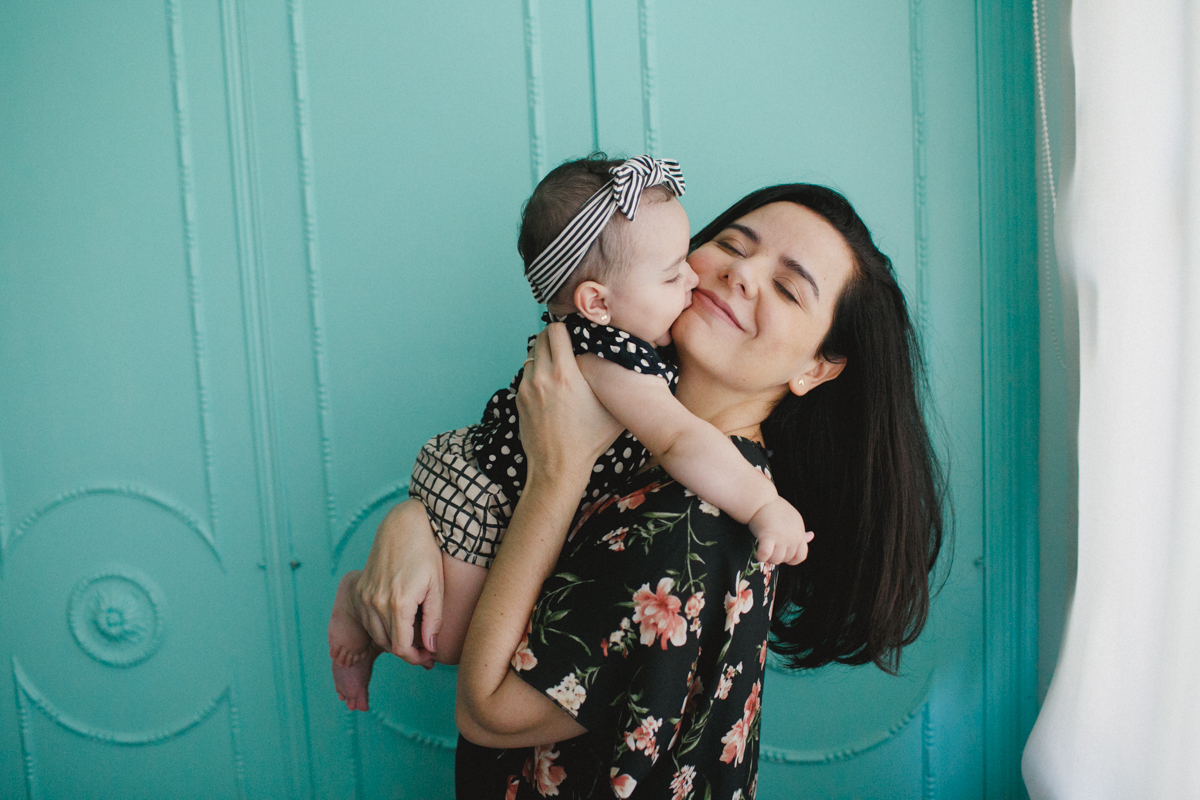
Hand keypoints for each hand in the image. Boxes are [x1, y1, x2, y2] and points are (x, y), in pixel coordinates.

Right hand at [356, 499, 443, 667]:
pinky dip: (382, 628)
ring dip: (394, 642)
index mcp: (398, 604)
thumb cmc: (425, 555)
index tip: (428, 659)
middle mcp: (376, 603)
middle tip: (425, 651)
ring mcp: (365, 597)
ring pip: (377, 635)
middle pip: (389, 645)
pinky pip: (368, 621)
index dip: (416, 659)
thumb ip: (433, 621)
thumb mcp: (436, 587)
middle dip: (407, 652)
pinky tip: (398, 623)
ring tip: (414, 638)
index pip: (402, 648)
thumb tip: (430, 649)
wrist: (402, 527)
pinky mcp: (361, 590)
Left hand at [516, 323, 622, 484]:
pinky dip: (536, 373)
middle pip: (540, 338)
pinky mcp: (519, 399)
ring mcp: (527, 388)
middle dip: (552, 337)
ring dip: (543, 355)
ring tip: (558, 366)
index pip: (556, 331)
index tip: (574, 333)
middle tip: (565, 343)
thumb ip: (617, 384)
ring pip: (531, 356)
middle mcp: (542, 377)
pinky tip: (550, 386)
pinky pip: (525, 375)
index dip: (565, 328)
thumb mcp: (612, 410)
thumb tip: (629, 366)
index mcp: (565, 374)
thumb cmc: (588, 441)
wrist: (558, 467)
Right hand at [748, 497, 813, 565]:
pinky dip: (761, 557)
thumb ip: (801, 532)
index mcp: (799, 533)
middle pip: (786, 558)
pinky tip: (758, 554)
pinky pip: (765, 554)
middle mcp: (793, 537)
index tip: (782, 554)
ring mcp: (782, 537)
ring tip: (762, 551)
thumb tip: (811, 536)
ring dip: (768, 559)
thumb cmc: (775, 508)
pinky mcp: (768, 536)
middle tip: (768, 549)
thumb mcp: (793, 519)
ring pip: (776, 559)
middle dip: (777, 557)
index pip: (801, 555)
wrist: (762, 499)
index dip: (791, 559)